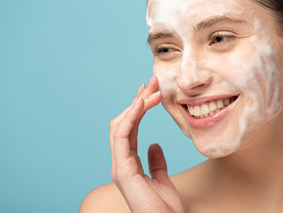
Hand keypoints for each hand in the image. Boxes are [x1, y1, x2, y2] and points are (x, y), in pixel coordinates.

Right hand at [110, 76, 184, 212]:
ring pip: (120, 125)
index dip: (138, 109)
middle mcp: (120, 163)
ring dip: (136, 104)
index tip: (149, 92)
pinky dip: (131, 117)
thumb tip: (155, 145)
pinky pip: (122, 136)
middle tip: (151, 83)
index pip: (129, 129)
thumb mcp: (162, 181)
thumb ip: (156, 163)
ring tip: (151, 88)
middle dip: (137, 101)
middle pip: (123, 123)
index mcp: (127, 164)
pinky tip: (142, 103)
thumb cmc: (164, 210)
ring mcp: (118, 166)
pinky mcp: (121, 170)